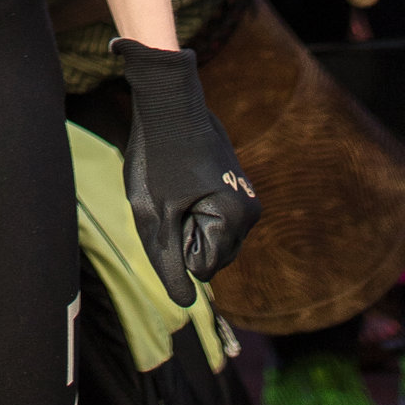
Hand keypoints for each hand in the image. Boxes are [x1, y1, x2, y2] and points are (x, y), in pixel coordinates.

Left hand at [117, 39, 258, 305]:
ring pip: (211, 238)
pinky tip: (182, 178)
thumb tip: (185, 304)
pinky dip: (192, 208)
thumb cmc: (157, 156)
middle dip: (184, 235)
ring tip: (176, 185)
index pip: (203, 268)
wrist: (166, 99)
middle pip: (212, 256)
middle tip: (171, 194)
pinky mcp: (236, 187)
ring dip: (187, 221)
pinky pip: (212, 218)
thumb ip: (168, 263)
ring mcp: (246, 198)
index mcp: (236, 219)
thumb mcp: (153, 216)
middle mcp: (250, 211)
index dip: (177, 244)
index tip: (171, 206)